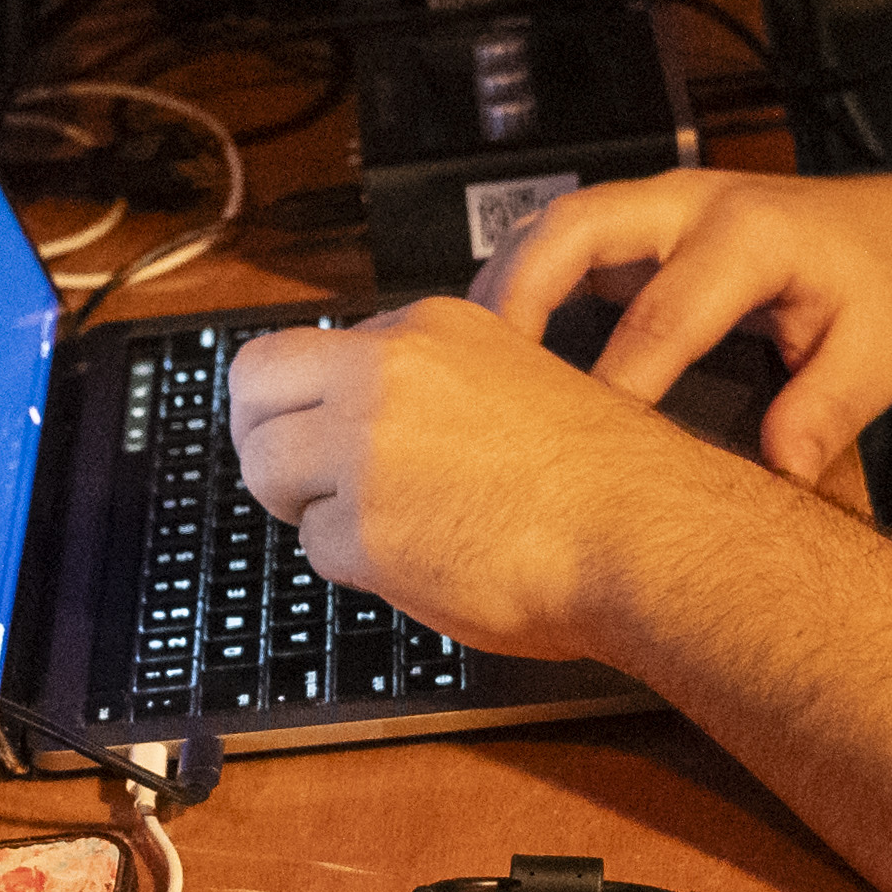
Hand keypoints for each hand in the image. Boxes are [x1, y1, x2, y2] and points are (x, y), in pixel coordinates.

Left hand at [220, 287, 791, 652]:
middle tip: (296, 480)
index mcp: (428, 326)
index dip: (303, 401)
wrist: (639, 531)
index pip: (306, 348)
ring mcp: (367, 447)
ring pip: (267, 468)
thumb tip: (362, 413)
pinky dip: (353, 565)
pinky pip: (315, 547)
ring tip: (368, 528)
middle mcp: (386, 372)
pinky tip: (417, 562)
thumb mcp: (509, 378)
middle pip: (252, 385)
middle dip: (263, 437)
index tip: (315, 430)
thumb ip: (430, 382)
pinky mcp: (363, 526)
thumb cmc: (602, 476)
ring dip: (303, 505)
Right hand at [473, 164, 891, 486]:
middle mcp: (693, 205)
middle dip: (518, 297)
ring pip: (552, 225)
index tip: (587, 444)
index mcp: (751, 235)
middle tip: (484, 377)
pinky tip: (503, 347)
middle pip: (573, 229)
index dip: (618, 383)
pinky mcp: (640, 221)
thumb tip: (780, 469)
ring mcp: (659, 206)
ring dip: (505, 286)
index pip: (663, 313)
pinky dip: (521, 284)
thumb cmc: (882, 286)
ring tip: (474, 366)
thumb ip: (830, 409)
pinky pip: (559, 240)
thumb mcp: (880, 351)